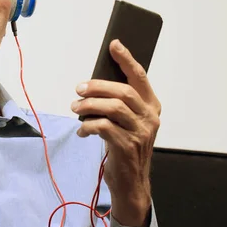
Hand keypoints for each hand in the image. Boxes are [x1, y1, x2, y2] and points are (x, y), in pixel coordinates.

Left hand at [71, 39, 160, 226]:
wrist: (131, 181)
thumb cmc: (125, 145)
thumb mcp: (126, 121)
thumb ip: (118, 102)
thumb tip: (93, 83)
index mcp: (152, 106)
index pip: (140, 77)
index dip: (127, 59)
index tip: (114, 44)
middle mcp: (150, 117)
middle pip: (123, 92)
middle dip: (98, 86)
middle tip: (79, 89)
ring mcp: (141, 133)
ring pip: (113, 108)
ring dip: (89, 105)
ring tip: (75, 107)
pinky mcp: (127, 146)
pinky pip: (104, 127)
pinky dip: (88, 125)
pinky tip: (82, 130)